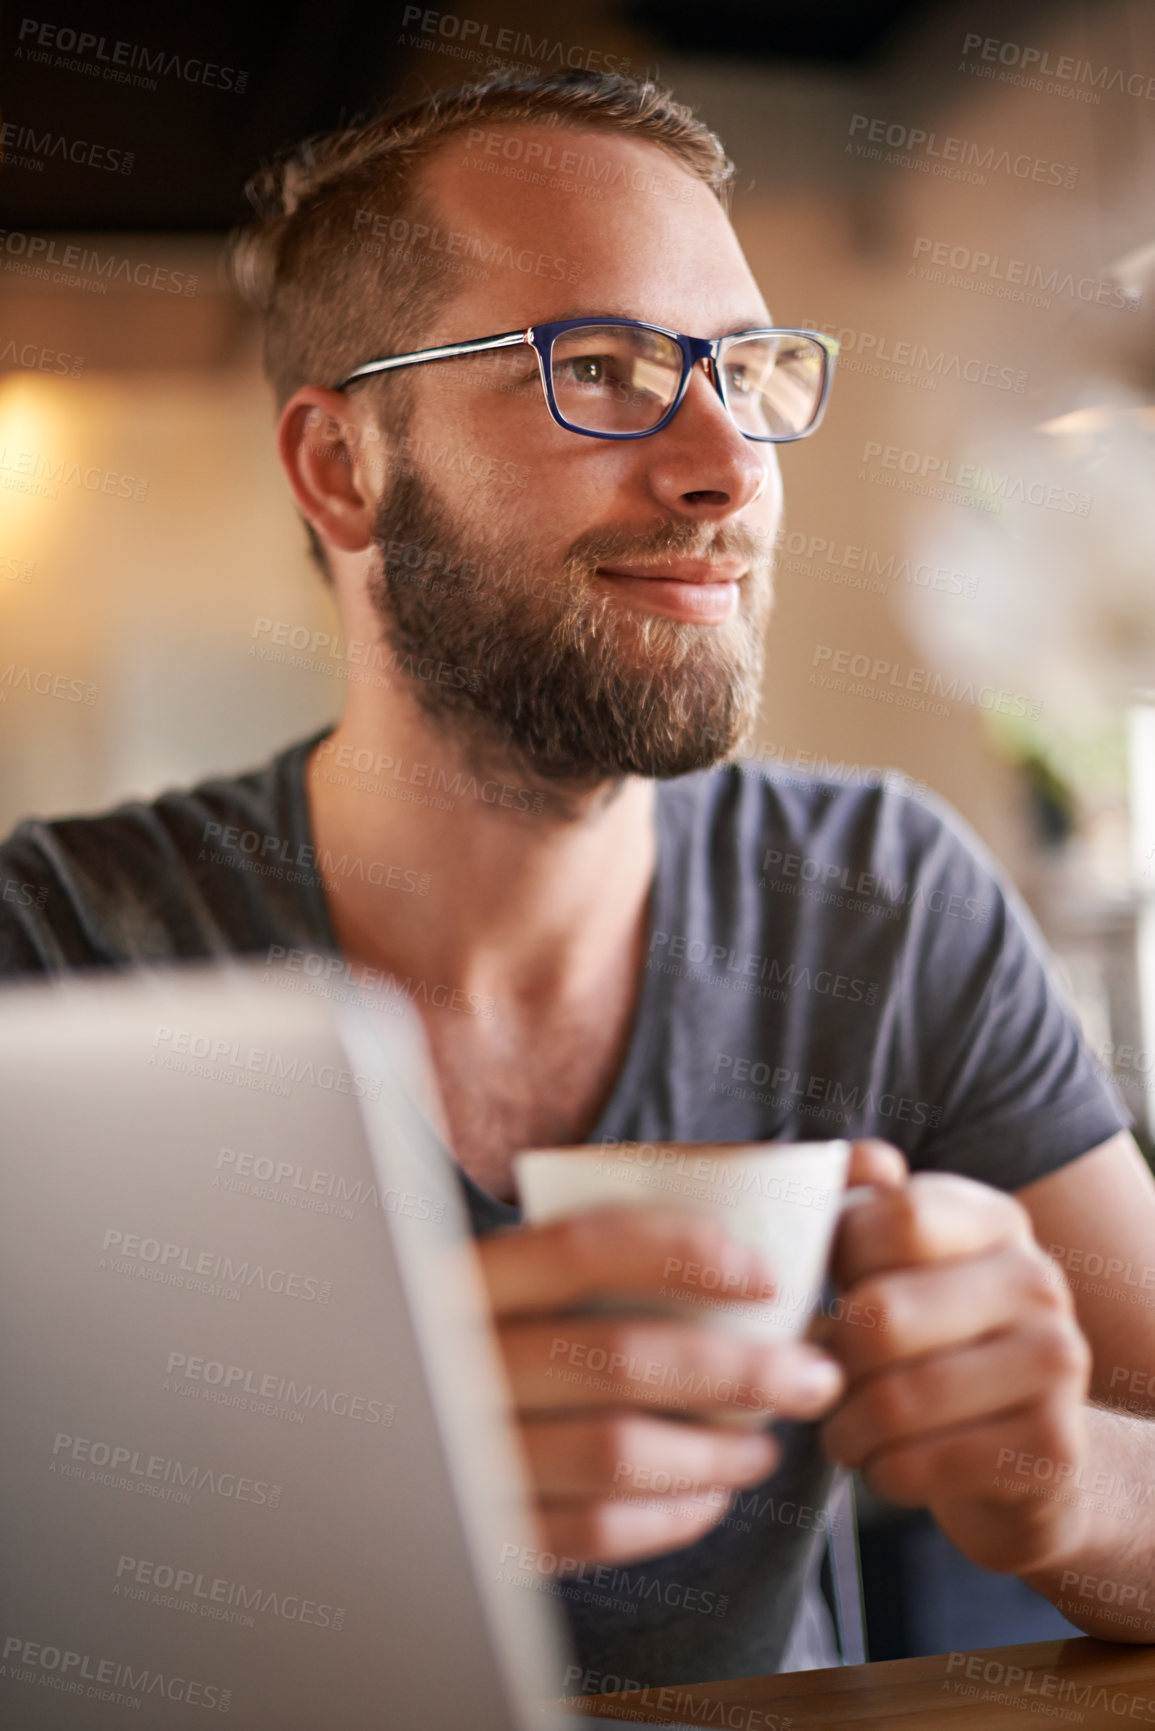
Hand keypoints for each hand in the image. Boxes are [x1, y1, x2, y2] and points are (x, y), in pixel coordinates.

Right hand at [477, 1205, 845, 1565]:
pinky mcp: (487, 1528)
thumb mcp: (505, 1281)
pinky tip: (708, 1497)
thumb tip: (742, 1223)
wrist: (365, 1447)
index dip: (680, 1253)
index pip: (581, 1249)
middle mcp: (462, 1362)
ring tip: (766, 1445)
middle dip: (739, 1369)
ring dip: (716, 1452)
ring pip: (617, 1453)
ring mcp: (468, 1451)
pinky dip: (668, 1518)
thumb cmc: (479, 1340)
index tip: (765, 1276)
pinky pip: (594, 1531)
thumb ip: (595, 1250)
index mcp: (470, 1280)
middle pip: (619, 1358)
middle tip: (812, 1375)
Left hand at [819, 1141, 1093, 1573]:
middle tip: (822, 1380)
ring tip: (846, 1431)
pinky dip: (881, 1473)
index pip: (897, 1216)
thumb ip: (860, 1206)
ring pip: (895, 1399)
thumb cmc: (927, 1346)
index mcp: (992, 1220)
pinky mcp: (1053, 1446)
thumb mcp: (896, 1268)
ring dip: (845, 1429)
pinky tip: (889, 1466)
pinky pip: (920, 1465)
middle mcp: (1037, 1280)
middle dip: (828, 1361)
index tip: (826, 1289)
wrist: (1013, 1457)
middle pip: (882, 1315)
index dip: (836, 1258)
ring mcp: (1057, 1361)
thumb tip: (864, 1160)